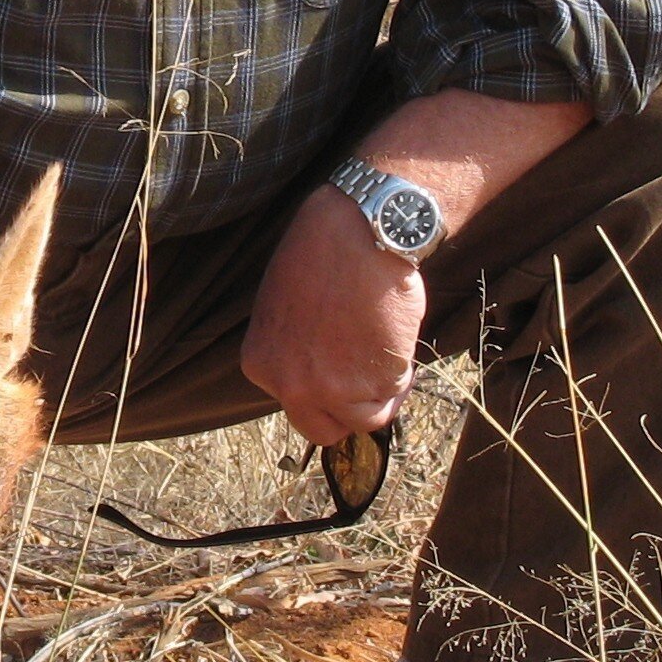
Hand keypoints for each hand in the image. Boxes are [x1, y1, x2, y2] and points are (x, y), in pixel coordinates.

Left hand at [238, 89, 592, 446]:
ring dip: (381, 394)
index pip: (294, 401)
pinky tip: (398, 342)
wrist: (358, 233)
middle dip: (348, 409)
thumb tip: (319, 368)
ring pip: (363, 420)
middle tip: (370, 380)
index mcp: (260, 363)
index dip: (325, 387)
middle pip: (321, 427)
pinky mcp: (368, 385)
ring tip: (389, 355)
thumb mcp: (285, 308)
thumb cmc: (325, 255)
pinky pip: (390, 399)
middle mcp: (286, 385)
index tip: (345, 365)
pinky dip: (401, 380)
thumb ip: (294, 347)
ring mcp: (327, 390)